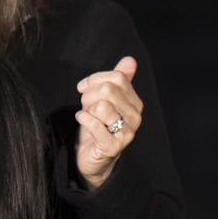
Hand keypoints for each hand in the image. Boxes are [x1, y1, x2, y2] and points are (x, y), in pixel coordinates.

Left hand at [74, 56, 142, 190]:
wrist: (93, 158)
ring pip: (101, 106)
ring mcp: (126, 133)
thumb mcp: (106, 100)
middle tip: (85, 105)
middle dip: (89, 95)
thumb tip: (130, 60)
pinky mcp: (113, 147)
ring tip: (87, 116)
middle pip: (108, 90)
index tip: (84, 87)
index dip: (95, 78)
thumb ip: (119, 80)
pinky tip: (82, 121)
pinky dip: (83, 120)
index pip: (118, 78)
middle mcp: (135, 117)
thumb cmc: (98, 126)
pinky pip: (94, 124)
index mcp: (135, 103)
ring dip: (86, 109)